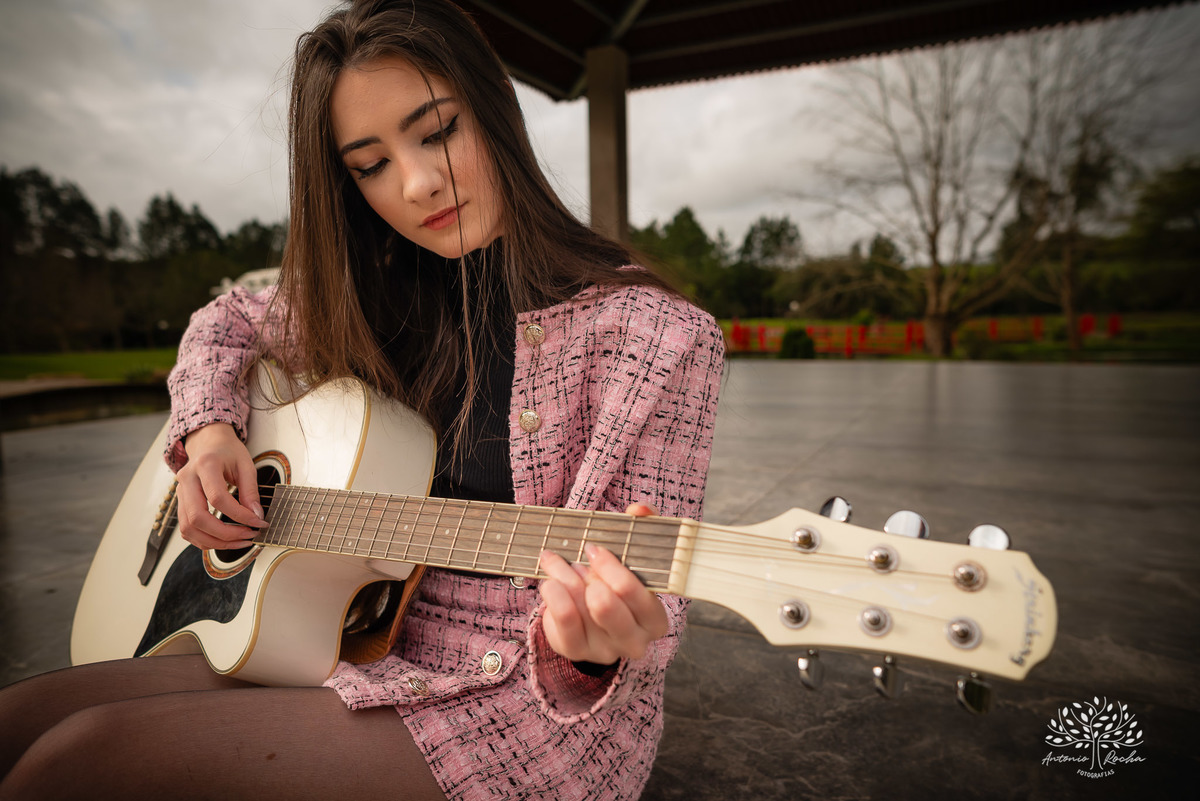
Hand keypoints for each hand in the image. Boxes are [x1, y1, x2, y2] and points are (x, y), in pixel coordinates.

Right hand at [175, 423, 265, 549]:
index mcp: (205, 465)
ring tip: (239, 541)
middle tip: (248, 536)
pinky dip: (204, 540)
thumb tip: (256, 516)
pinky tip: (223, 540)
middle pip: (197, 517)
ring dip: (214, 542)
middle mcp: (187, 480)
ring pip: (188, 528)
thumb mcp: (246, 464)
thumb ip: (250, 490)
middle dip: (225, 534)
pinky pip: (186, 530)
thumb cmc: (227, 451)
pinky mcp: (180, 503)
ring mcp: (180, 493)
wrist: (207, 442)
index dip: (239, 515)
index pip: (218, 498)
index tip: (257, 522)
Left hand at [538, 503, 668, 664]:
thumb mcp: (631, 553)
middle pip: (609, 609)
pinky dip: (553, 597)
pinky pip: (561, 625)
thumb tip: (641, 510)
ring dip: (565, 577)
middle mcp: (633, 640)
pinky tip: (550, 581)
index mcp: (654, 619)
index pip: (638, 598)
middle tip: (580, 556)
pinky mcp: (576, 651)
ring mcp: (604, 649)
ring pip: (579, 610)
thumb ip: (641, 527)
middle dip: (589, 576)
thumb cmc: (614, 578)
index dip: (614, 570)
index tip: (595, 549)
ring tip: (557, 560)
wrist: (590, 611)